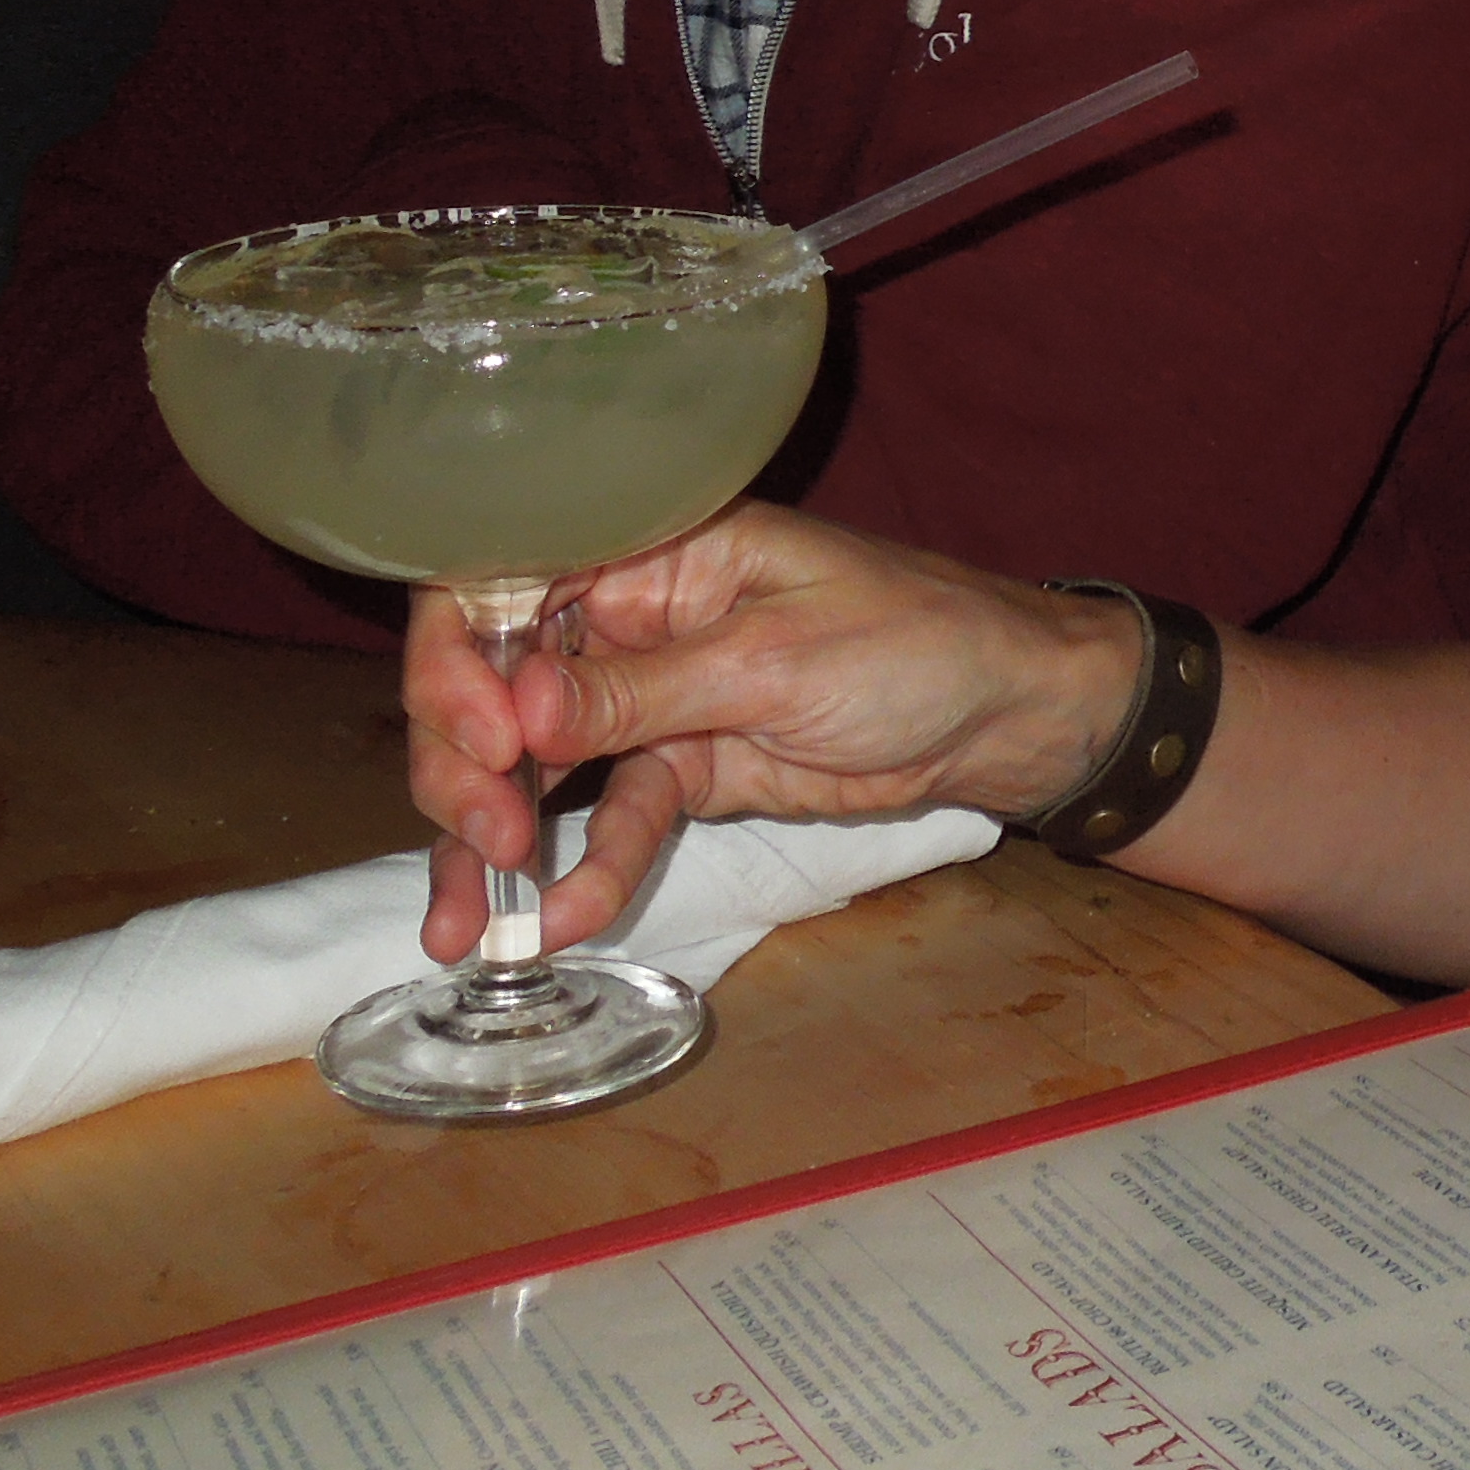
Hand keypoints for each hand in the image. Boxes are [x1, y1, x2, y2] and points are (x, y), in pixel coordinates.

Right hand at [401, 506, 1146, 960]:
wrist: (1006, 716)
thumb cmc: (914, 642)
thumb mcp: (778, 659)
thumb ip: (646, 690)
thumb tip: (520, 707)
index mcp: (648, 547)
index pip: (504, 578)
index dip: (463, 657)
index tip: (488, 740)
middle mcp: (629, 616)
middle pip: (496, 680)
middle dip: (467, 763)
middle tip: (487, 836)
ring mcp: (650, 698)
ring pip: (534, 763)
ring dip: (492, 840)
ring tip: (470, 921)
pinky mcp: (684, 770)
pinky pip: (613, 817)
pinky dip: (583, 869)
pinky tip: (559, 921)